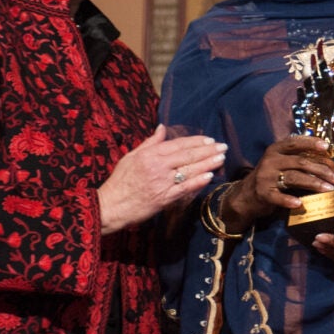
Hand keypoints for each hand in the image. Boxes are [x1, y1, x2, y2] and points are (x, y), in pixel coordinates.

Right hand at [98, 124, 226, 234]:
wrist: (110, 206)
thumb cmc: (120, 181)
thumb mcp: (131, 156)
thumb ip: (150, 143)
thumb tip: (162, 127)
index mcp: (150, 154)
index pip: (178, 144)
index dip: (196, 141)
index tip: (210, 140)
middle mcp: (158, 166)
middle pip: (188, 156)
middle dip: (208, 150)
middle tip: (223, 147)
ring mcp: (162, 182)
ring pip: (190, 170)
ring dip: (208, 164)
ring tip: (221, 158)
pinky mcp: (164, 198)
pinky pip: (185, 188)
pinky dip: (198, 181)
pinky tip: (210, 176)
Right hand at [220, 135, 333, 231]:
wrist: (246, 195)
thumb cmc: (272, 176)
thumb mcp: (283, 163)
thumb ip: (301, 159)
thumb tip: (331, 162)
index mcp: (277, 149)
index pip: (295, 142)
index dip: (310, 143)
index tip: (327, 147)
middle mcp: (271, 160)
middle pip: (301, 162)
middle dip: (323, 170)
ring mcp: (266, 176)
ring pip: (294, 178)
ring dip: (314, 183)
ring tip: (330, 190)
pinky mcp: (263, 193)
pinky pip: (278, 196)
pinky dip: (288, 200)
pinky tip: (299, 204)